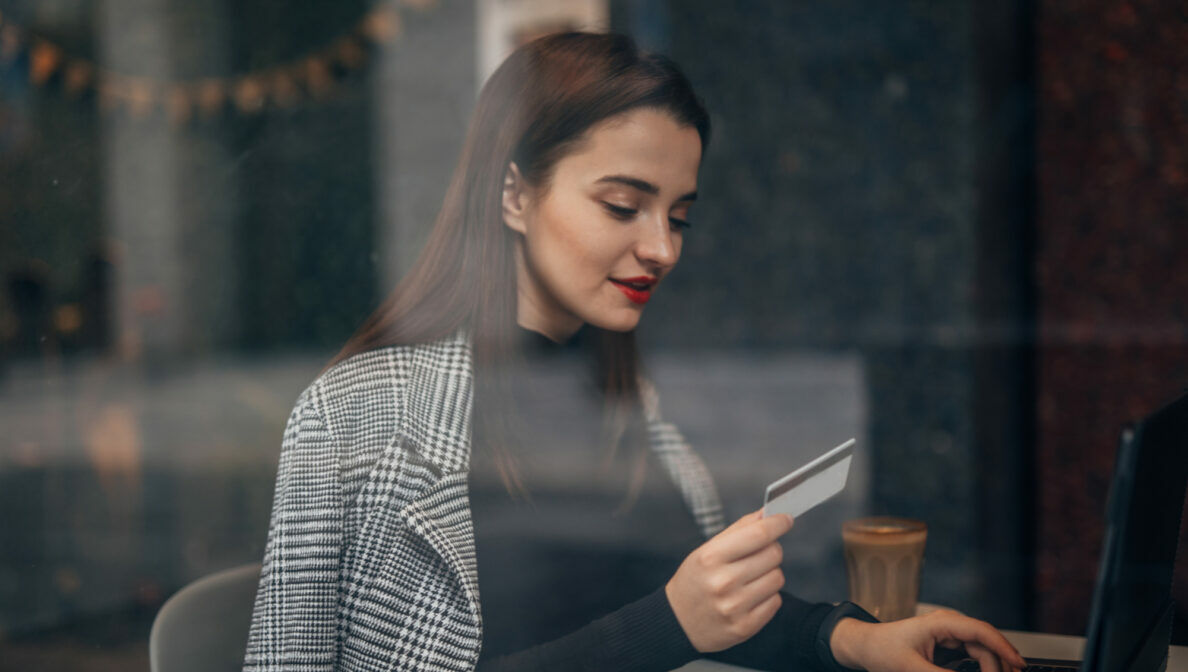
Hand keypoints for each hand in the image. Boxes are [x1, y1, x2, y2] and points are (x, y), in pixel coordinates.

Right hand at [665, 508, 793, 652]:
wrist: (678, 623)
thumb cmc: (694, 581)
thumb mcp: (706, 550)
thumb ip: (738, 530)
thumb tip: (766, 514)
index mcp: (711, 558)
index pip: (758, 534)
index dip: (778, 523)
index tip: (785, 519)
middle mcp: (723, 582)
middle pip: (773, 554)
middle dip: (770, 550)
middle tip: (756, 555)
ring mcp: (735, 606)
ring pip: (778, 578)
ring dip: (769, 574)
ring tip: (749, 579)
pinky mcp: (745, 626)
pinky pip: (776, 601)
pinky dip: (767, 596)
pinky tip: (749, 596)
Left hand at [829, 608, 1027, 671]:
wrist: (866, 645)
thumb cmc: (883, 650)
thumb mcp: (912, 669)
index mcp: (941, 623)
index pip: (981, 631)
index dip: (1003, 647)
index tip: (1019, 664)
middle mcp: (948, 624)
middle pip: (985, 642)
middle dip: (1000, 662)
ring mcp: (948, 632)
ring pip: (981, 648)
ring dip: (992, 664)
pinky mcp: (947, 642)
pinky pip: (972, 652)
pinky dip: (982, 664)